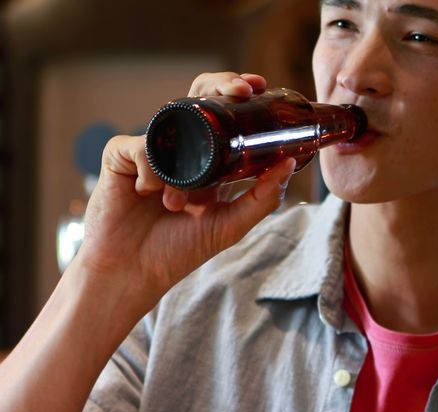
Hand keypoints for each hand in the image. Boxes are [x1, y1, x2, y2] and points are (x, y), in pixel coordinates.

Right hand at [74, 72, 291, 311]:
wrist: (134, 272)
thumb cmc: (179, 250)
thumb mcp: (231, 224)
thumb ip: (263, 197)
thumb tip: (289, 163)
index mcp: (207, 160)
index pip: (224, 113)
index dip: (239, 93)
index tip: (259, 86)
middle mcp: (181, 149)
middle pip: (198, 97)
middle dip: (220, 84)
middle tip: (242, 90)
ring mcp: (151, 150)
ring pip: (170, 118)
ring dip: (186, 152)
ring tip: (181, 199)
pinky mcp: (120, 157)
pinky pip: (140, 146)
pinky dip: (152, 171)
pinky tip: (152, 196)